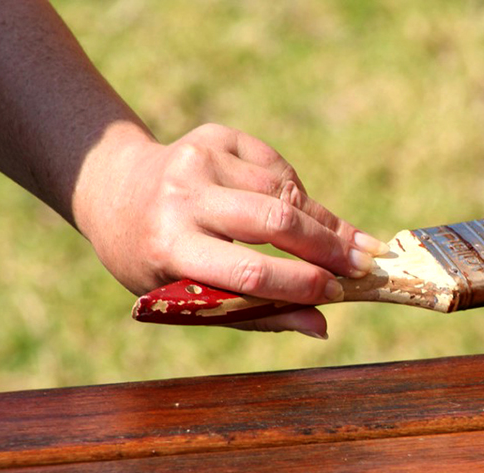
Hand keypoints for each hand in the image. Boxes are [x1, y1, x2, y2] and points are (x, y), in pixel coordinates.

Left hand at [75, 123, 387, 336]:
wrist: (119, 193)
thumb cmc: (159, 262)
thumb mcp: (190, 297)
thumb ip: (256, 313)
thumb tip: (321, 326)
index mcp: (169, 246)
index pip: (249, 270)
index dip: (301, 284)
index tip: (340, 292)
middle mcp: (182, 196)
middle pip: (276, 221)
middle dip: (328, 246)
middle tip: (364, 264)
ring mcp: (200, 158)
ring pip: (285, 191)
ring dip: (322, 221)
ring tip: (345, 244)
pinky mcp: (217, 135)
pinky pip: (278, 167)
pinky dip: (298, 194)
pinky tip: (300, 211)